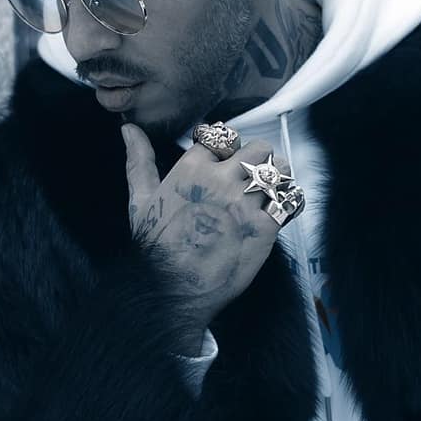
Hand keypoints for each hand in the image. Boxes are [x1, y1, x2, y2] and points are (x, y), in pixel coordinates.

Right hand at [121, 124, 290, 327]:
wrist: (171, 292)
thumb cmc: (155, 249)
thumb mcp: (140, 200)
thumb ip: (139, 161)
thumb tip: (129, 129)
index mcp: (191, 169)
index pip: (223, 136)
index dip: (227, 149)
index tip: (226, 163)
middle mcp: (220, 181)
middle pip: (257, 148)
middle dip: (258, 160)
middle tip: (251, 179)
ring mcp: (244, 204)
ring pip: (279, 169)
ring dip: (278, 177)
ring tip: (268, 192)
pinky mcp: (264, 228)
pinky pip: (290, 200)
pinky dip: (289, 203)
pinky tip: (278, 212)